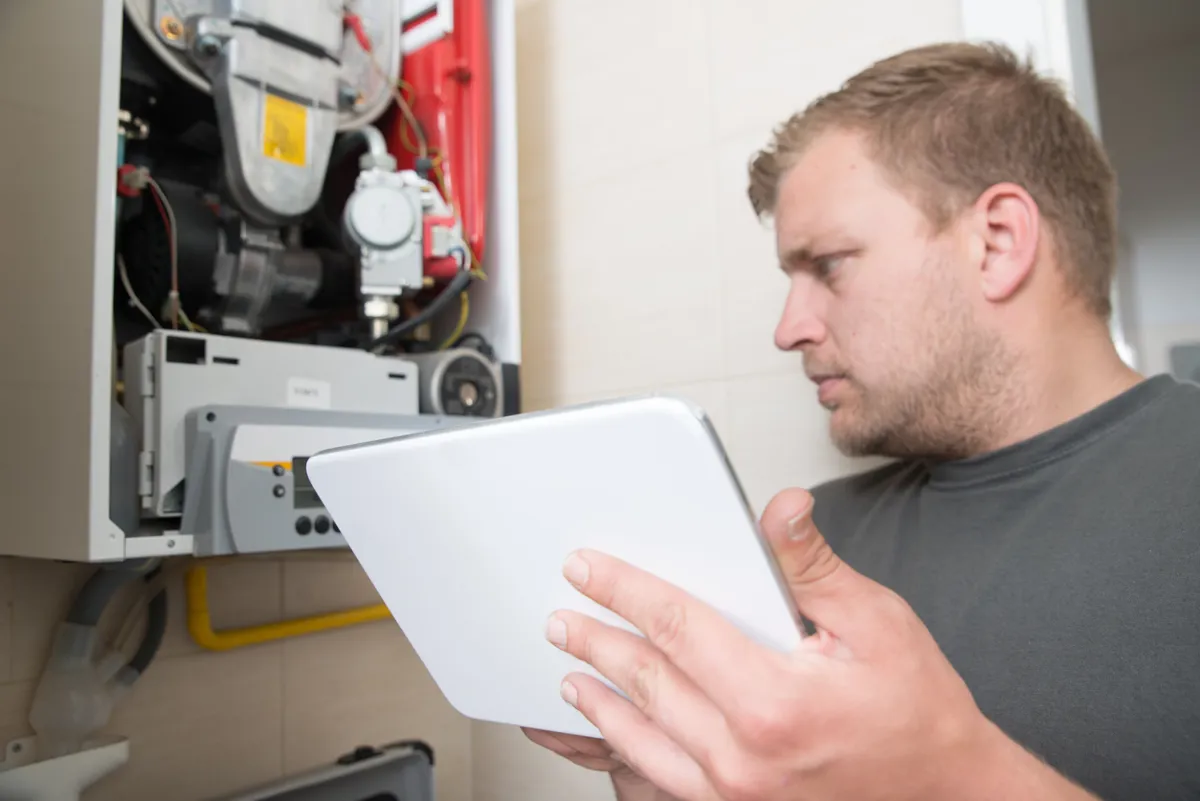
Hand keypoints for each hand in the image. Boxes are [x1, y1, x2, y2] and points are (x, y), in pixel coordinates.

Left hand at [543, 488, 1098, 800]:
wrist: (945, 791)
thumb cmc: (916, 709)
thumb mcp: (874, 621)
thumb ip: (811, 566)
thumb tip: (779, 510)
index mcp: (775, 702)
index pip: (677, 629)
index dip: (625, 591)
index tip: (588, 570)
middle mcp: (745, 758)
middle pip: (648, 684)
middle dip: (597, 644)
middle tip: (562, 617)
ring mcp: (735, 796)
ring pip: (642, 742)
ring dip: (599, 703)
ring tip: (570, 673)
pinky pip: (660, 784)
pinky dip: (623, 755)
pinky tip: (604, 737)